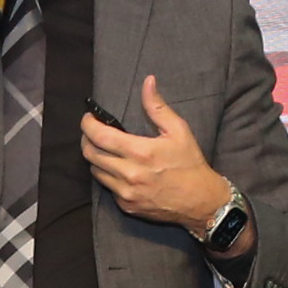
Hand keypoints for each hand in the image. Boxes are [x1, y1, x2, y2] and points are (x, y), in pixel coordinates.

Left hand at [85, 74, 245, 246]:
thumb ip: (157, 107)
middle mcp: (129, 174)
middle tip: (93, 132)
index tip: (89, 118)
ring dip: (96, 158)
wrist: (201, 201)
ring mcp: (126, 193)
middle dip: (87, 140)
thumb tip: (147, 82)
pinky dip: (109, 176)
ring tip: (105, 150)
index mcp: (140, 152)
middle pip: (90, 154)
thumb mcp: (178, 130)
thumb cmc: (190, 164)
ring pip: (95, 171)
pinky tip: (120, 169)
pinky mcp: (127, 206)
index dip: (88, 124)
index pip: (100, 136)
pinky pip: (108, 188)